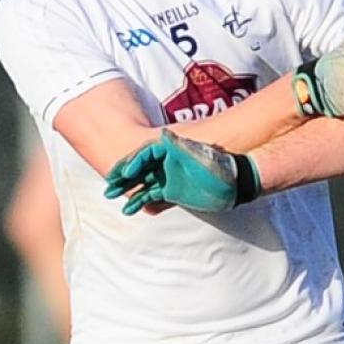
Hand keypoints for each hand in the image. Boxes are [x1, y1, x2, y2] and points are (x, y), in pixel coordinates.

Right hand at [104, 130, 260, 214]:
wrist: (235, 183)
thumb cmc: (219, 167)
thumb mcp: (201, 156)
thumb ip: (181, 147)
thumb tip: (165, 134)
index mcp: (171, 151)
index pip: (145, 154)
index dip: (134, 162)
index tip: (127, 172)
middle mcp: (165, 163)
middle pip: (138, 167)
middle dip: (122, 175)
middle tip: (108, 184)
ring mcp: (167, 177)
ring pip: (141, 182)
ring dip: (126, 188)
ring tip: (111, 195)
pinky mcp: (170, 192)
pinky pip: (150, 196)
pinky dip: (139, 201)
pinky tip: (128, 209)